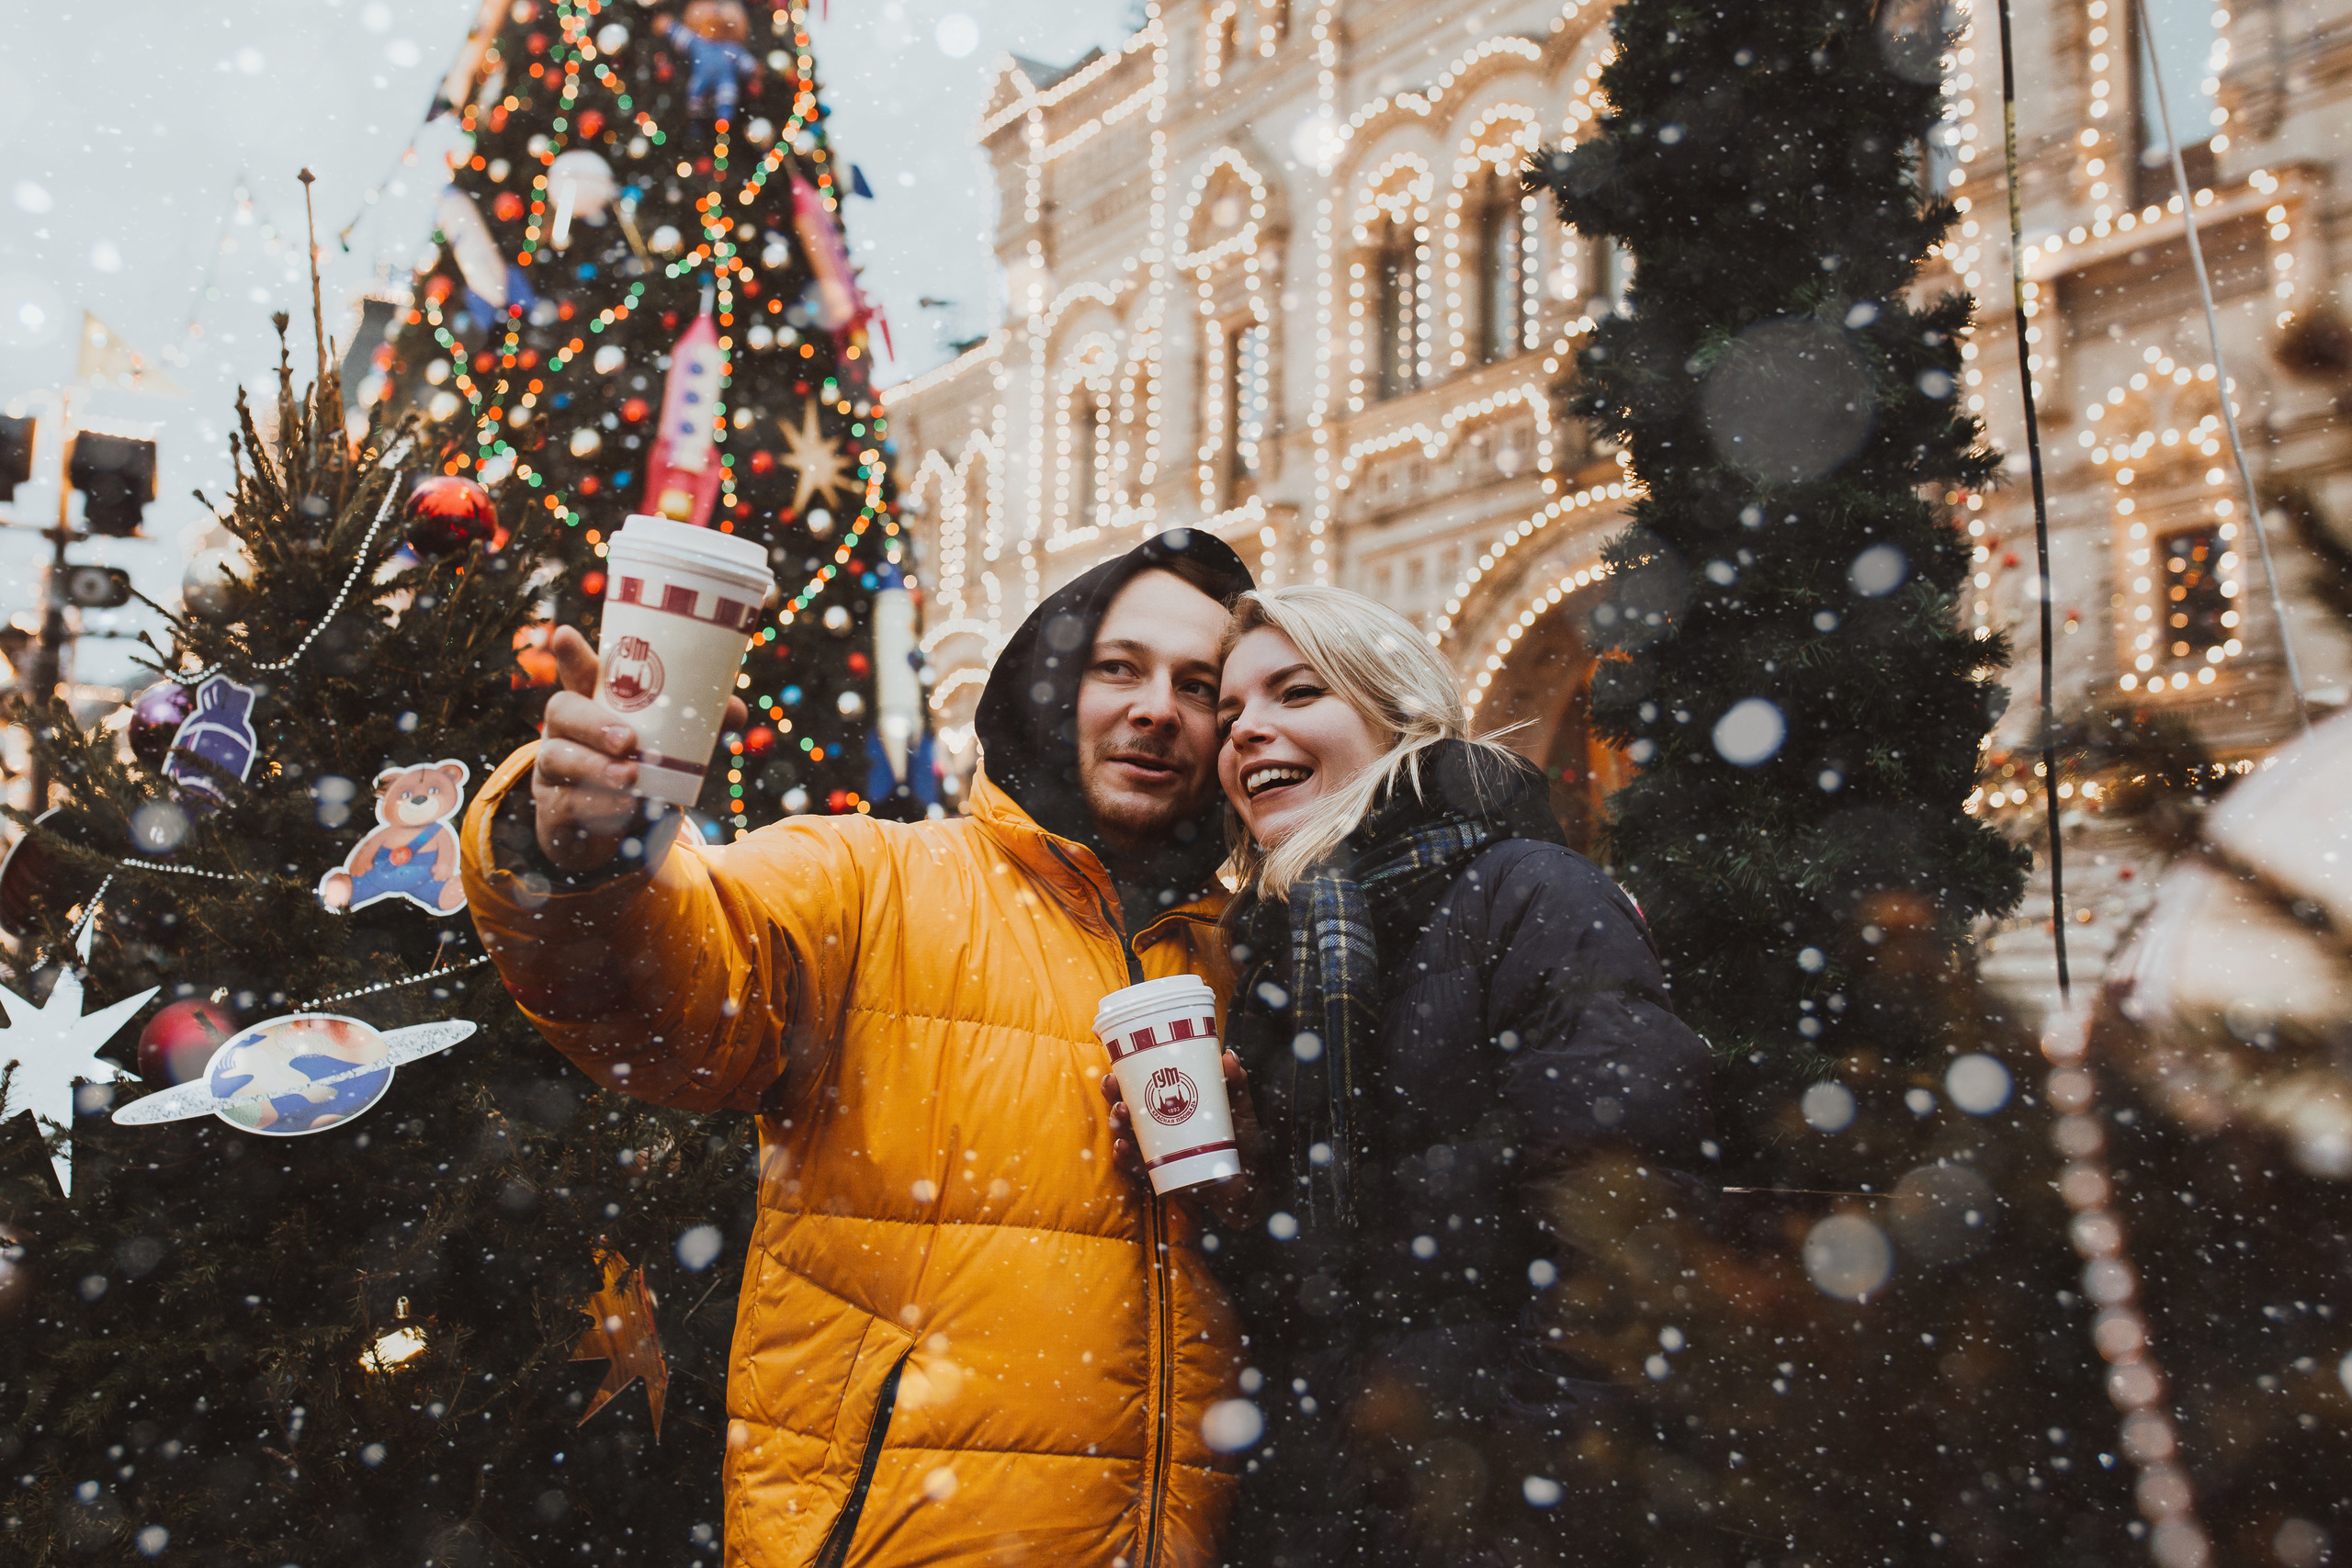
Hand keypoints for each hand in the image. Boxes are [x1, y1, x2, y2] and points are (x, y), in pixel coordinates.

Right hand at [532, 625, 746, 871]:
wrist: (617, 827)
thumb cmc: (641, 767)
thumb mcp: (666, 741)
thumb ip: (698, 722)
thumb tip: (734, 711)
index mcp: (593, 702)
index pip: (579, 672)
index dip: (570, 655)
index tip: (565, 635)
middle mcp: (565, 729)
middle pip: (562, 710)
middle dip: (592, 722)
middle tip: (627, 739)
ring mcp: (553, 767)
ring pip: (557, 757)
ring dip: (595, 767)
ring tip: (629, 777)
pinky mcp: (555, 806)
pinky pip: (568, 802)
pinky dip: (598, 805)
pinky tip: (621, 807)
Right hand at [1103, 1050, 1264, 1230]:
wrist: (1252, 1185)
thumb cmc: (1244, 1145)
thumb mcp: (1240, 1110)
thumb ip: (1236, 1084)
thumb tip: (1228, 1056)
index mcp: (1174, 1108)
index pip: (1142, 1088)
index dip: (1124, 1078)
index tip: (1116, 1067)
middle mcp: (1160, 1129)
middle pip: (1127, 1109)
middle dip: (1113, 1096)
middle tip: (1112, 1085)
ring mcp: (1159, 1152)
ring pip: (1127, 1135)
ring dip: (1117, 1123)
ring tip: (1121, 1114)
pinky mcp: (1162, 1175)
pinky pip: (1136, 1167)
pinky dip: (1124, 1157)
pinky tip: (1122, 1147)